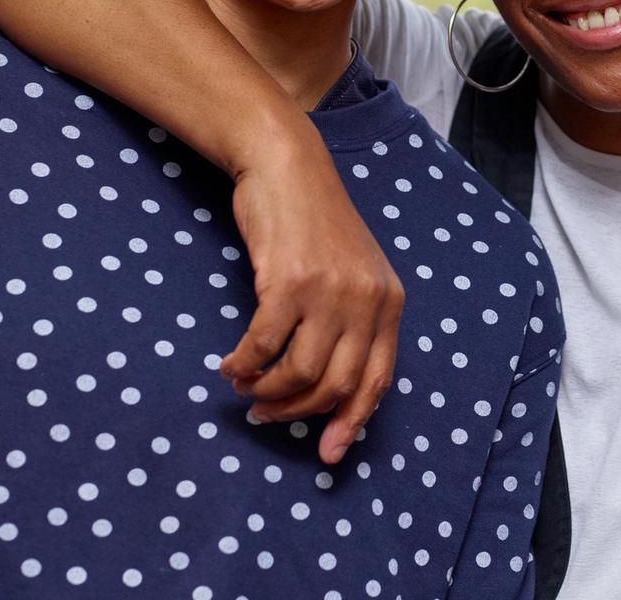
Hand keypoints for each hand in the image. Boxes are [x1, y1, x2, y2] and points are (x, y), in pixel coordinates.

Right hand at [219, 130, 403, 464]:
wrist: (288, 168)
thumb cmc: (314, 225)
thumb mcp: (352, 273)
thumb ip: (352, 322)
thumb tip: (331, 390)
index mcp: (389, 301)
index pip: (378, 379)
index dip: (352, 421)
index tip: (327, 453)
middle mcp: (367, 300)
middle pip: (337, 384)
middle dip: (299, 411)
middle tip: (266, 416)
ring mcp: (330, 292)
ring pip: (300, 373)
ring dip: (267, 392)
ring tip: (246, 388)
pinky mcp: (289, 283)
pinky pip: (264, 346)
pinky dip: (244, 365)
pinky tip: (231, 364)